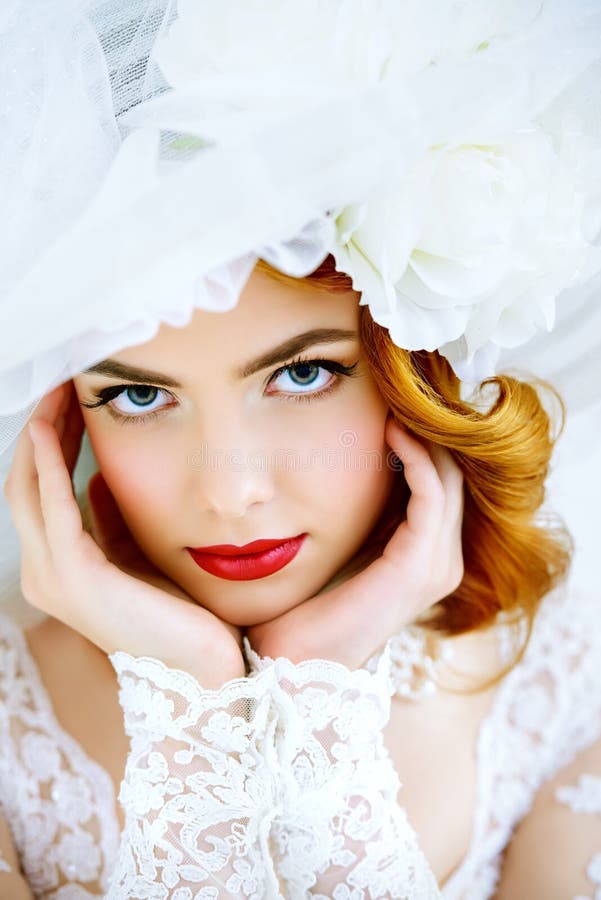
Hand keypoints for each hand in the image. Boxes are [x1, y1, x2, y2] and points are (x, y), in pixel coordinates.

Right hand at [3, 382, 243, 687]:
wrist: (202, 667)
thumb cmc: (177, 613)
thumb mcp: (135, 556)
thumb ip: (110, 523)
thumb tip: (96, 480)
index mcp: (58, 570)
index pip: (39, 493)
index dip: (47, 444)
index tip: (65, 401)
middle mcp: (43, 574)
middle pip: (25, 484)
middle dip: (41, 429)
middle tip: (60, 383)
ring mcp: (53, 579)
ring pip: (30, 488)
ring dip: (42, 435)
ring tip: (58, 391)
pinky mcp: (76, 577)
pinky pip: (53, 506)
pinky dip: (49, 463)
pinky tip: (53, 426)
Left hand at [247, 417, 463, 668]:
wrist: (290, 660)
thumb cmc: (303, 603)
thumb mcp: (337, 544)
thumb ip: (355, 512)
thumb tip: (345, 460)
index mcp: (422, 558)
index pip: (440, 485)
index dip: (422, 443)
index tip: (394, 405)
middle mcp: (441, 562)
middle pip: (452, 477)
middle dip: (430, 434)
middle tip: (401, 395)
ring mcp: (436, 567)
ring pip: (449, 480)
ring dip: (426, 439)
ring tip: (398, 406)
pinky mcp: (420, 567)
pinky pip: (432, 495)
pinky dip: (417, 459)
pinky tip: (393, 432)